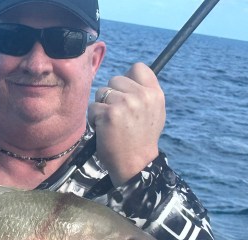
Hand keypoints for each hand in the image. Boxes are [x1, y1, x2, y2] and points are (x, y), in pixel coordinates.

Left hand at [87, 63, 165, 184]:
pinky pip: (93, 107)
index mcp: (154, 94)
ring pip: (101, 92)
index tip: (124, 92)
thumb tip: (130, 76)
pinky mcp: (109, 114)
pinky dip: (94, 119)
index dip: (127, 77)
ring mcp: (125, 103)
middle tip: (117, 115)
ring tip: (111, 124)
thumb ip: (144, 94)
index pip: (138, 68)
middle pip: (115, 79)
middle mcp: (141, 96)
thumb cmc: (141, 140)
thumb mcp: (154, 113)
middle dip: (111, 95)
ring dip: (101, 107)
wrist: (136, 164)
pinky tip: (104, 131)